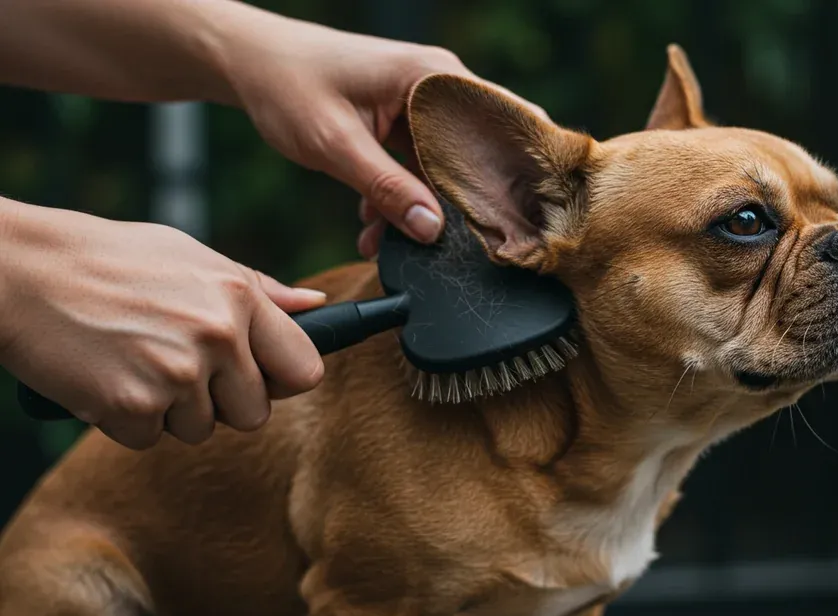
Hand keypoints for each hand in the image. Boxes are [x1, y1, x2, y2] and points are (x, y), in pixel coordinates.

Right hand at [0, 199, 326, 448]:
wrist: (20, 271)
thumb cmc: (112, 261)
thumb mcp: (194, 258)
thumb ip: (260, 291)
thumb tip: (317, 306)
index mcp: (239, 297)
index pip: (304, 369)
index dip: (282, 381)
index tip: (259, 377)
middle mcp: (216, 336)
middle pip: (254, 414)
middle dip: (221, 402)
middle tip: (176, 365)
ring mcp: (175, 373)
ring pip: (201, 430)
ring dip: (170, 410)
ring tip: (134, 359)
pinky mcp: (131, 406)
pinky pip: (150, 438)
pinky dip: (127, 419)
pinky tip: (106, 376)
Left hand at [219, 22, 547, 257]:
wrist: (249, 62)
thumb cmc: (288, 86)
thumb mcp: (336, 145)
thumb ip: (386, 188)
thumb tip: (431, 230)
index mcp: (432, 77)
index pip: (494, 127)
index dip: (505, 175)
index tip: (506, 222)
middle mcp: (437, 86)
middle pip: (472, 153)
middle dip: (456, 203)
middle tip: (444, 247)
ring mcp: (421, 103)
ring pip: (440, 166)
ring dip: (416, 207)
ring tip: (383, 242)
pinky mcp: (403, 120)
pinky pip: (417, 165)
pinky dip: (398, 195)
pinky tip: (372, 224)